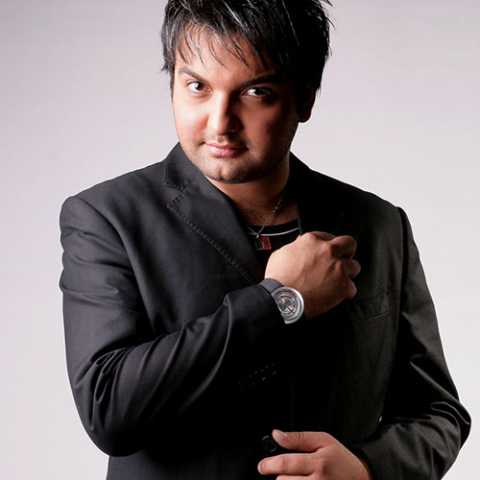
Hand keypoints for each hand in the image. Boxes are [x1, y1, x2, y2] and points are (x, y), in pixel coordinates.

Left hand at [257, 429, 371, 479]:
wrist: (362, 479)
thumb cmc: (341, 460)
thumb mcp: (323, 440)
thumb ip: (298, 438)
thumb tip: (276, 434)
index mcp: (319, 463)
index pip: (285, 464)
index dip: (269, 464)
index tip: (262, 466)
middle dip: (281, 475)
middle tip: (291, 471)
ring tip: (300, 478)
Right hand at [264, 231, 360, 318]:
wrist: (283, 298)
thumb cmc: (279, 278)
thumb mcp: (281, 253)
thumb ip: (295, 246)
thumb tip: (299, 245)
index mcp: (312, 240)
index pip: (328, 236)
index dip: (328, 244)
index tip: (327, 250)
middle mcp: (328, 251)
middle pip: (349, 243)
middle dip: (347, 251)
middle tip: (342, 259)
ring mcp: (338, 268)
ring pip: (355, 266)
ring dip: (348, 272)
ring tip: (338, 279)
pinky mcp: (343, 285)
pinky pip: (352, 287)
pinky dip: (345, 292)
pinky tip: (336, 293)